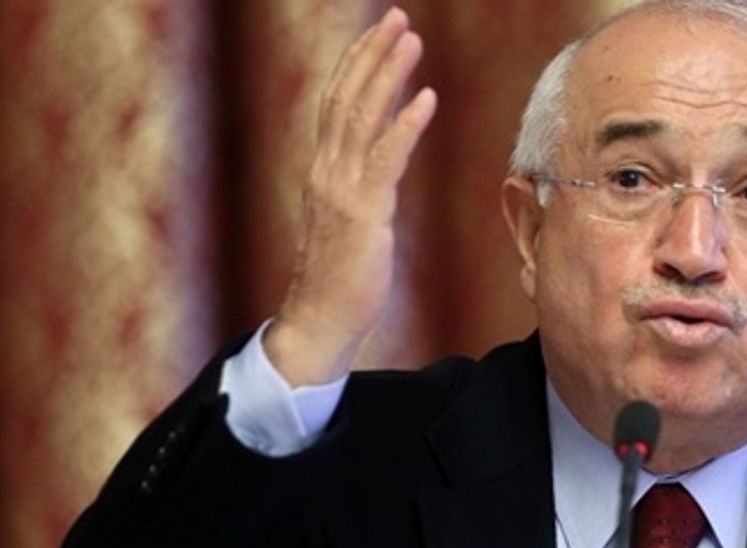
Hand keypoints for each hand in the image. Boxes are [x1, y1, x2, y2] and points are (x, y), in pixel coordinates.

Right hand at [265, 7, 437, 385]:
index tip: (378, 32)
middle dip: (372, 53)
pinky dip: (406, 125)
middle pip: (346, 97)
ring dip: (388, 74)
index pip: (336, 103)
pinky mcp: (363, 213)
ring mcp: (341, 189)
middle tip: (397, 17)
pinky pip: (385, 159)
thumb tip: (381, 168)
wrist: (320, 319)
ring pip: (363, 117)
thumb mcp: (351, 221)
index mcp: (322, 169)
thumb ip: (362, 188)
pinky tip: (426, 98)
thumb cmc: (340, 277)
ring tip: (411, 40)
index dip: (357, 64)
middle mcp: (326, 170)